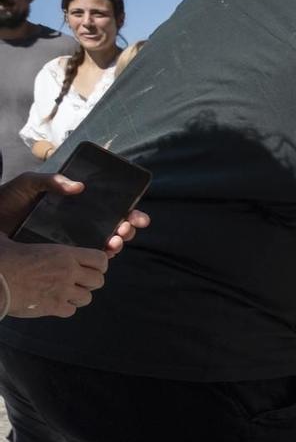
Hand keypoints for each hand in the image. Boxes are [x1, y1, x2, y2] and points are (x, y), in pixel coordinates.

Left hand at [0, 171, 149, 253]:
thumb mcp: (29, 184)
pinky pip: (86, 260)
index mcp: (78, 205)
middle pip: (115, 228)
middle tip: (124, 229)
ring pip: (105, 245)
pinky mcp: (62, 255)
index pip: (111, 208)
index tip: (136, 216)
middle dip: (127, 230)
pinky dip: (98, 259)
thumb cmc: (7, 200)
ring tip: (114, 242)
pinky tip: (102, 255)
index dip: (130, 212)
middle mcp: (80, 223)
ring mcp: (72, 240)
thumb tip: (79, 187)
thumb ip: (51, 181)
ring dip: (117, 244)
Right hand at [0, 234, 108, 317]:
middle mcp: (68, 272)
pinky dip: (64, 309)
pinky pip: (70, 311)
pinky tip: (54, 303)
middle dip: (90, 282)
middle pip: (99, 281)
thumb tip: (2, 235)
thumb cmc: (1, 260)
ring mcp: (62, 290)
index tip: (92, 267)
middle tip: (78, 282)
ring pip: (87, 298)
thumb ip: (16, 239)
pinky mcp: (53, 307)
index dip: (99, 265)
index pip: (100, 259)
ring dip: (78, 296)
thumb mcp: (11, 242)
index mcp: (64, 254)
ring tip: (65, 293)